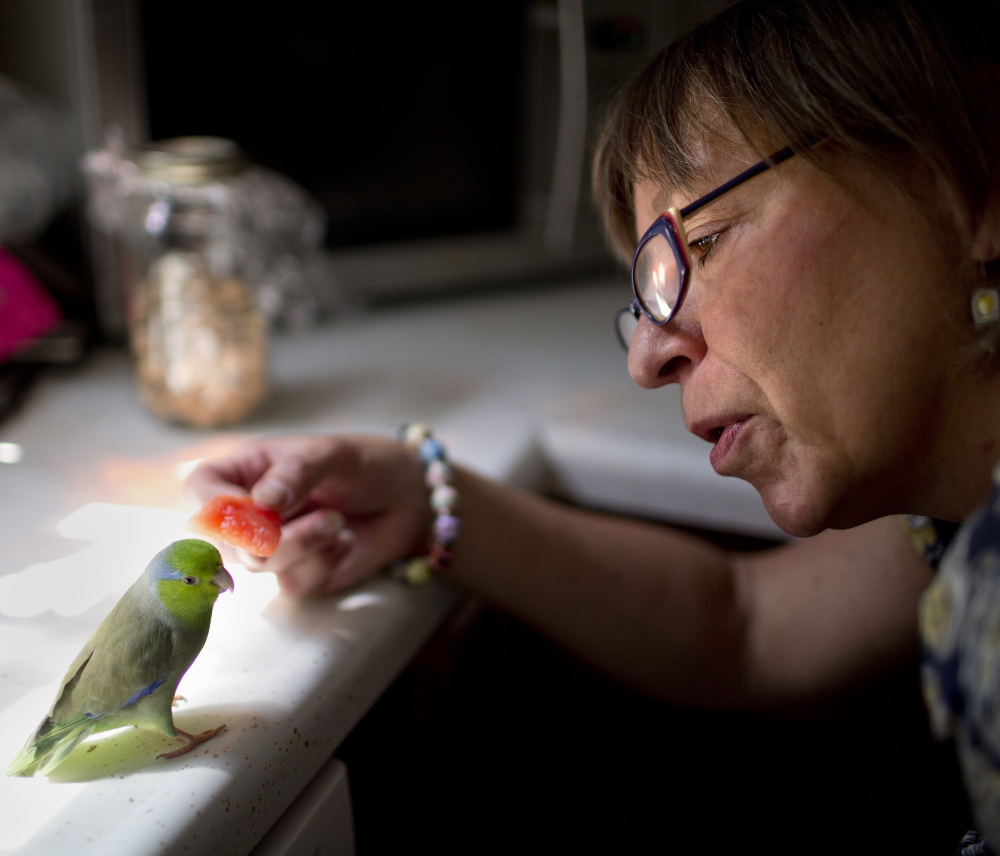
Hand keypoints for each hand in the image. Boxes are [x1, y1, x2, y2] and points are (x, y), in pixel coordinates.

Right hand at [183, 434, 431, 596]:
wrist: (408, 497)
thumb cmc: (366, 464)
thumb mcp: (334, 453)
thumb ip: (297, 471)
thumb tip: (261, 503)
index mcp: (246, 471)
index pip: (201, 490)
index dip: (216, 506)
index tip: (253, 509)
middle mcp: (249, 512)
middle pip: (225, 538)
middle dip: (271, 535)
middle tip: (324, 518)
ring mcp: (271, 547)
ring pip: (258, 565)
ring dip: (304, 545)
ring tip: (339, 520)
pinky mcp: (298, 574)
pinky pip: (293, 583)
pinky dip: (324, 564)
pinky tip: (345, 542)